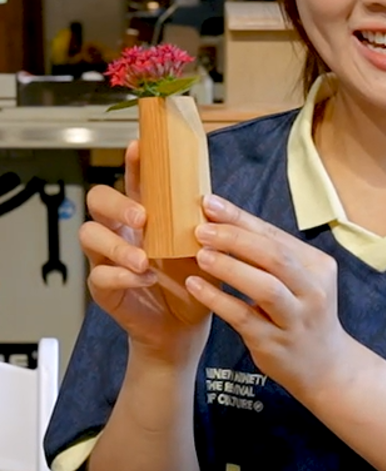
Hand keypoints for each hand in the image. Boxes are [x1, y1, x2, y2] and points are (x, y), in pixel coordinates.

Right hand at [79, 141, 210, 364]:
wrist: (188, 324)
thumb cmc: (194, 279)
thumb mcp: (204, 246)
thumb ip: (201, 222)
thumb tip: (209, 199)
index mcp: (147, 214)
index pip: (134, 181)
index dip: (133, 162)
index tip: (140, 146)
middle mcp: (123, 230)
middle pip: (98, 200)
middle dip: (116, 204)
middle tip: (141, 215)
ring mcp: (109, 258)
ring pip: (90, 236)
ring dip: (116, 244)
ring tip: (143, 258)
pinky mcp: (105, 287)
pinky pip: (100, 275)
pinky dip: (122, 275)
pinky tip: (144, 278)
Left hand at [185, 193, 360, 401]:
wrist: (325, 365)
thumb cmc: (302, 313)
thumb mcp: (299, 281)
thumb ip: (270, 257)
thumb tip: (223, 222)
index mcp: (318, 266)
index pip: (276, 236)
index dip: (241, 219)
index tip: (209, 203)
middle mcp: (313, 290)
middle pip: (274, 257)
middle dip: (235, 239)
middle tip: (201, 229)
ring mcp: (296, 318)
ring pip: (265, 287)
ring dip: (230, 268)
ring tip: (199, 254)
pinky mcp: (275, 342)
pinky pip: (244, 316)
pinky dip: (218, 299)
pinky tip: (194, 286)